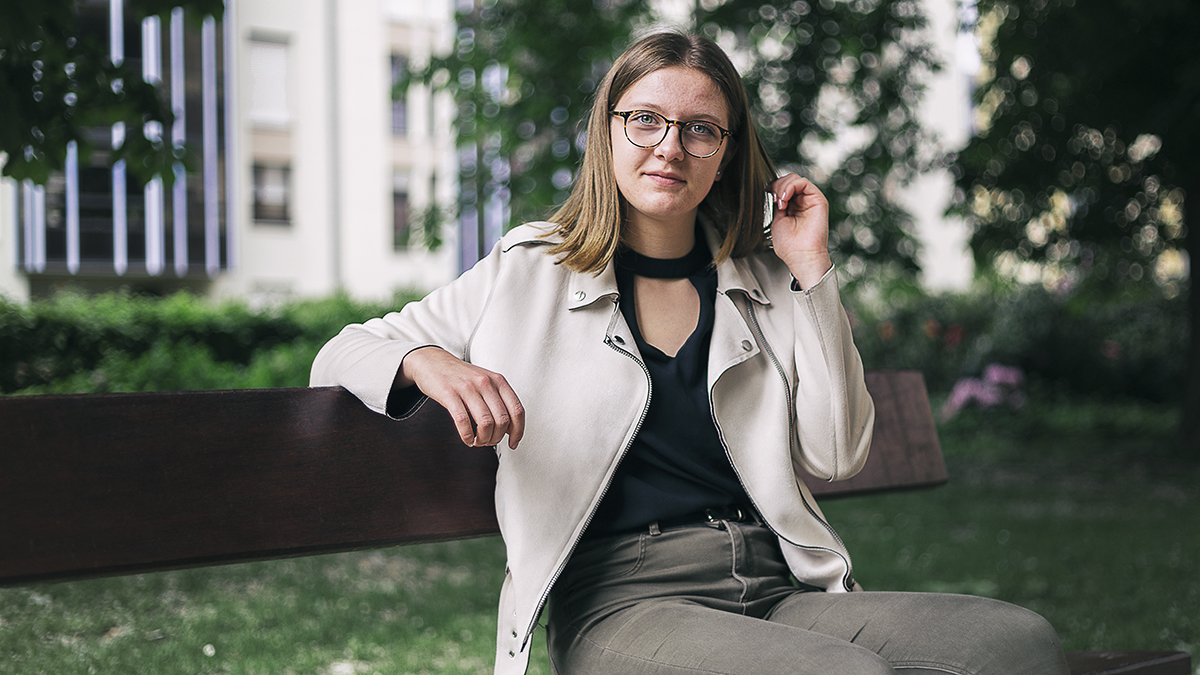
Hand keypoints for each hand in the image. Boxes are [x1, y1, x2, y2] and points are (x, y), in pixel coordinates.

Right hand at [398, 347, 524, 449]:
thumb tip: (511, 428)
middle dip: (497, 438)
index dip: (518, 431)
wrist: (432, 361)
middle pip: (502, 420)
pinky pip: (463, 421)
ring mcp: (467, 388)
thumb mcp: (485, 382)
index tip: (513, 443)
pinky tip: (467, 438)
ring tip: (477, 441)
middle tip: (489, 442)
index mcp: (498, 380)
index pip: (517, 410)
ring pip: (485, 423)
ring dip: (483, 439)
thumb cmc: (460, 375)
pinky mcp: (449, 394)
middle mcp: (485, 382)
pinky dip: (467, 436)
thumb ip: (500, 401)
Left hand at [769, 174, 832, 289]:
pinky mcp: (818, 199)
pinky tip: (784, 198)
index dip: (772, 188)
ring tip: (779, 202)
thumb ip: (776, 205)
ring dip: (782, 187)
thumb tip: (771, 191)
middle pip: (788, 180)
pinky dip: (790, 186)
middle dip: (776, 186)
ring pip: (794, 179)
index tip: (767, 197)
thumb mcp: (777, 221)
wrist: (801, 256)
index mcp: (792, 207)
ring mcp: (810, 200)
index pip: (782, 187)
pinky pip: (803, 182)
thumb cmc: (790, 246)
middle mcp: (802, 202)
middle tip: (774, 200)